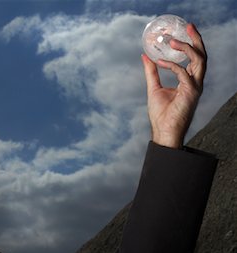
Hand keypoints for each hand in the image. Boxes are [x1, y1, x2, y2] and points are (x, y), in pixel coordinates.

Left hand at [142, 23, 206, 148]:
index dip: (191, 43)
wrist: (163, 131)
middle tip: (188, 26)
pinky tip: (159, 62)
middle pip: (202, 56)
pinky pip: (183, 73)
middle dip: (196, 39)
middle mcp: (195, 82)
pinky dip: (172, 65)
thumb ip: (151, 72)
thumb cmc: (160, 114)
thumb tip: (145, 56)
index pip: (195, 58)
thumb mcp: (153, 88)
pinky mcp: (190, 92)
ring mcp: (195, 87)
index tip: (183, 31)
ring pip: (199, 61)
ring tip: (173, 41)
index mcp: (189, 81)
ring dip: (187, 48)